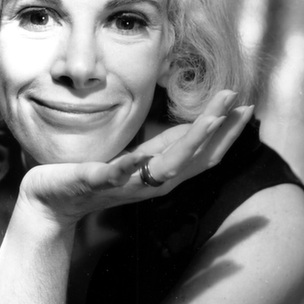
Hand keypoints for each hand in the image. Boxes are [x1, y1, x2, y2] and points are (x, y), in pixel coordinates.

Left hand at [16, 90, 253, 224]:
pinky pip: (113, 176)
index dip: (228, 132)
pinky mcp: (95, 183)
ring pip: (166, 166)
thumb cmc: (100, 173)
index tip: (248, 108)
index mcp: (163, 170)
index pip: (204, 152)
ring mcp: (127, 184)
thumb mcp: (142, 153)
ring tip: (212, 120)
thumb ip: (169, 142)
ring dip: (191, 143)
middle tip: (242, 104)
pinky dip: (127, 168)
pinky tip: (138, 157)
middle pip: (195, 157)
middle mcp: (153, 182)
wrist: (56, 200)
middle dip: (220, 131)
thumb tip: (199, 122)